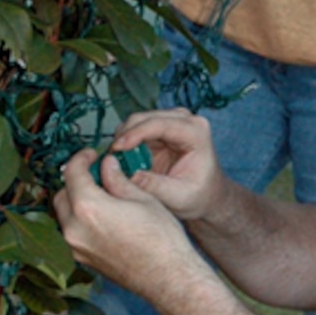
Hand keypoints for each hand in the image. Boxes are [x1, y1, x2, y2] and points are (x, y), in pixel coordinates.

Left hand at [54, 146, 202, 301]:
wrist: (169, 278)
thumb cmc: (161, 240)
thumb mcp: (142, 199)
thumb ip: (118, 180)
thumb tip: (107, 166)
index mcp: (88, 208)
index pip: (72, 173)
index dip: (81, 158)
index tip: (90, 155)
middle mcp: (75, 230)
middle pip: (63, 195)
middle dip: (76, 182)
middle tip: (96, 175)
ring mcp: (77, 248)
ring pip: (65, 216)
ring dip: (76, 203)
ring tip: (101, 197)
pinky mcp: (84, 261)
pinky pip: (73, 234)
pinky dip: (81, 222)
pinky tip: (103, 218)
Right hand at [100, 108, 228, 221]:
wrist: (206, 195)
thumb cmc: (198, 196)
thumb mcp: (179, 196)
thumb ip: (156, 186)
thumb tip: (130, 176)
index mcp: (196, 132)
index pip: (160, 124)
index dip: (135, 133)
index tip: (116, 149)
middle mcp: (183, 120)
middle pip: (143, 118)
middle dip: (124, 136)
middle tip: (110, 160)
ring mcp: (170, 122)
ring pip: (134, 122)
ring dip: (121, 140)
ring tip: (115, 163)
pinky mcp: (158, 130)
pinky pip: (133, 131)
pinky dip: (123, 144)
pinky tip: (121, 161)